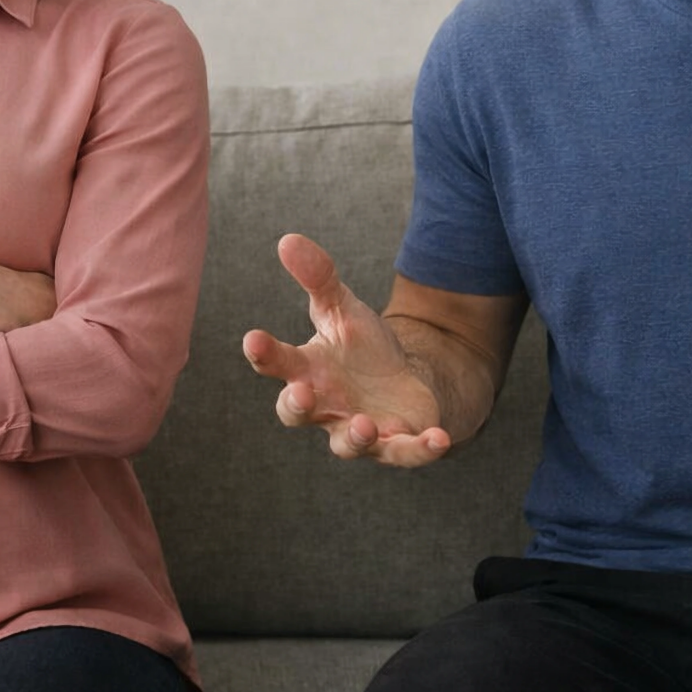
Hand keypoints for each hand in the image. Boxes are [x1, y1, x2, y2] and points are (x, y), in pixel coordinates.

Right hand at [242, 233, 449, 466]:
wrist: (403, 380)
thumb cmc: (361, 347)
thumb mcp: (342, 308)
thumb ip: (317, 277)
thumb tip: (287, 239)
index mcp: (306, 370)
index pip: (276, 363)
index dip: (263, 353)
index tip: (252, 339)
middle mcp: (324, 406)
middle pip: (297, 412)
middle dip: (297, 405)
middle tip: (302, 392)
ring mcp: (357, 429)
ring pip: (347, 443)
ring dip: (355, 436)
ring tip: (365, 424)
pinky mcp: (395, 443)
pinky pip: (406, 452)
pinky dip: (421, 449)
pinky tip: (438, 439)